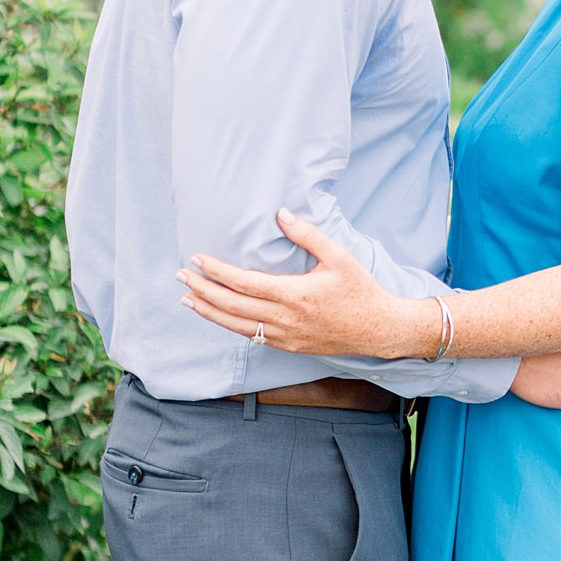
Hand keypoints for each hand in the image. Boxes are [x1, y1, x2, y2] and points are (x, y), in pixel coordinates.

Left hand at [178, 214, 432, 357]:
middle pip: (231, 306)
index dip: (216, 271)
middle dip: (202, 290)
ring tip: (188, 299)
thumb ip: (308, 235)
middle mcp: (284, 319)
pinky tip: (217, 316)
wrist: (379, 329)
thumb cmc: (360, 291)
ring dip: (209, 312)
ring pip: (236, 325)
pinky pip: (251, 336)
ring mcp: (285, 336)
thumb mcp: (339, 257)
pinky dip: (230, 325)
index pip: (243, 282)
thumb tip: (280, 214)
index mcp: (294, 294)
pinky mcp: (288, 346)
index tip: (197, 259)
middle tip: (180, 277)